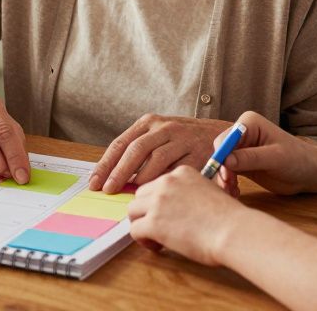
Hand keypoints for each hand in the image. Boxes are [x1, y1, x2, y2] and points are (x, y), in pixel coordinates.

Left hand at [89, 114, 234, 192]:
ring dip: (139, 179)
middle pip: (134, 149)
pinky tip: (155, 193)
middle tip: (108, 190)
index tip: (94, 182)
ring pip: (154, 159)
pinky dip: (164, 181)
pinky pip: (176, 169)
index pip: (121, 143)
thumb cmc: (184, 143)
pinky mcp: (198, 152)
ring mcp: (182, 139)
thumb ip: (138, 152)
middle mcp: (164, 127)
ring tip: (130, 194)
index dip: (106, 164)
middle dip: (118, 172)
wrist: (222, 137)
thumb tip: (111, 176)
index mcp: (150, 123)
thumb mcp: (159, 138)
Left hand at [127, 165, 240, 265]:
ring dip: (141, 224)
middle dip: (147, 211)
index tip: (170, 214)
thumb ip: (189, 194)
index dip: (160, 202)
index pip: (157, 184)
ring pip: (132, 210)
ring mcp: (158, 201)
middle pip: (141, 195)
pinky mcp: (153, 222)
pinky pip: (135, 230)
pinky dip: (143, 241)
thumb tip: (175, 208)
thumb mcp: (209, 192)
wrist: (233, 231)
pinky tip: (158, 246)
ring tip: (157, 237)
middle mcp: (167, 182)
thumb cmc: (229, 218)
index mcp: (182, 173)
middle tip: (160, 227)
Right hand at [213, 111, 316, 197]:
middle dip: (221, 170)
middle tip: (228, 186)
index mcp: (249, 123)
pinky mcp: (242, 164)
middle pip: (221, 152)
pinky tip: (236, 192)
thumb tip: (225, 160)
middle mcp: (242, 134)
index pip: (225, 139)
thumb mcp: (275, 158)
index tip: (225, 174)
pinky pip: (228, 173)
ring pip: (222, 164)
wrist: (310, 173)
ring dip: (223, 179)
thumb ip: (250, 158)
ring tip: (232, 192)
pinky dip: (229, 183)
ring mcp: (242, 149)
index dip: (221, 156)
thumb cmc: (298, 160)